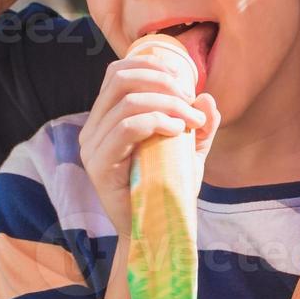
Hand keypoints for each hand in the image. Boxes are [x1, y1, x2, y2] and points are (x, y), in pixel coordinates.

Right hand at [77, 52, 219, 236]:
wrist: (157, 232)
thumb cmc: (168, 191)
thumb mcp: (190, 152)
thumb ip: (199, 125)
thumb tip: (207, 97)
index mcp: (106, 119)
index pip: (118, 72)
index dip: (152, 66)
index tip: (185, 83)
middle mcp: (93, 129)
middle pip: (120, 79)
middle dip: (162, 82)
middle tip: (191, 102)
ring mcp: (92, 147)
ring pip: (127, 102)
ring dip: (168, 104)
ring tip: (193, 121)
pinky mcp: (98, 165)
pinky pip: (126, 128)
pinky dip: (157, 121)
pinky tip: (178, 130)